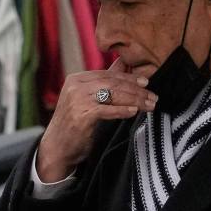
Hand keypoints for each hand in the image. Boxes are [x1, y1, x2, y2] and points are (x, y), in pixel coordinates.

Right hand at [37, 65, 155, 183]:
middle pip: (112, 83)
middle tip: (153, 97)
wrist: (57, 148)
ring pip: (112, 94)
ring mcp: (77, 99)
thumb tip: (123, 62)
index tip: (147, 84)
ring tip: (149, 105)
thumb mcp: (88, 99)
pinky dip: (122, 110)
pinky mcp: (80, 114)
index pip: (108, 74)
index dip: (130, 78)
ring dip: (134, 100)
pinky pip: (106, 110)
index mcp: (77, 78)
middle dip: (136, 90)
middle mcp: (75, 85)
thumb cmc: (75, 124)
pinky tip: (134, 112)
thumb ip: (104, 82)